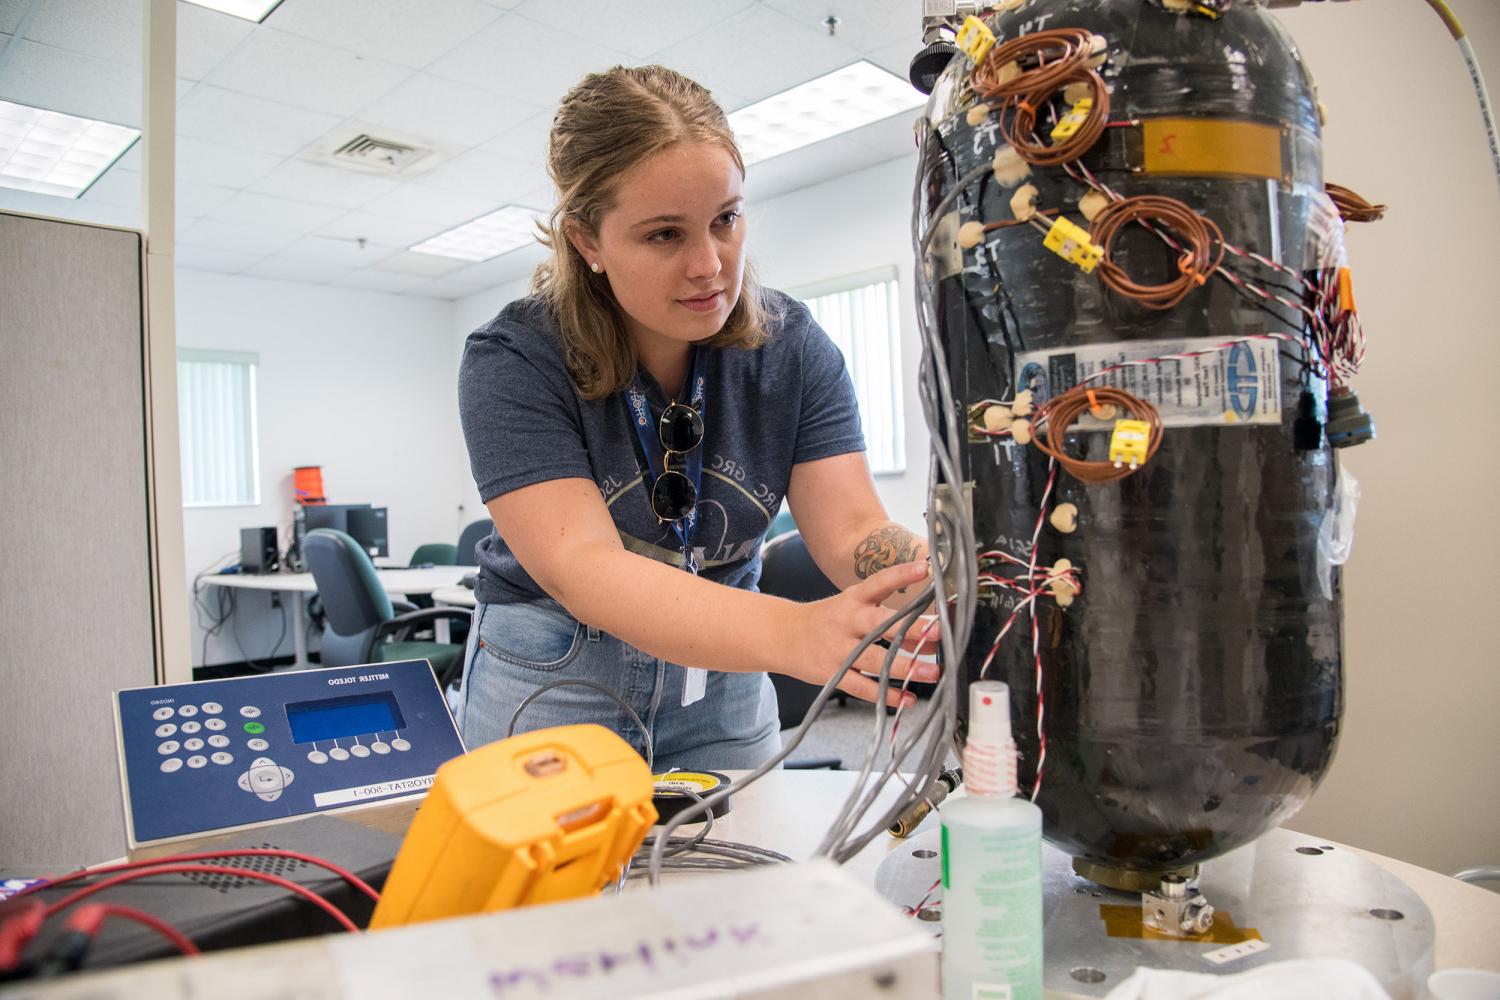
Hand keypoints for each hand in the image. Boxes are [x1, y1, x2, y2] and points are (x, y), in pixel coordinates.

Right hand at [778, 561, 941, 707]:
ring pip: (876, 659)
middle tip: (939, 632)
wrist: (783, 637)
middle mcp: (846, 621)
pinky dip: (887, 696)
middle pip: (881, 624)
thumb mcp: (852, 608)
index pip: (878, 583)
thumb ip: (890, 619)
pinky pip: (863, 688)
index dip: (901, 575)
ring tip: (933, 673)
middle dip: (911, 628)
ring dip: (907, 667)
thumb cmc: (829, 621)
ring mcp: (839, 649)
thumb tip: (933, 638)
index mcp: (852, 599)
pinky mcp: (833, 674)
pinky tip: (908, 699)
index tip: (924, 568)